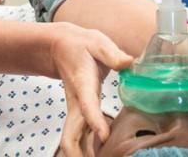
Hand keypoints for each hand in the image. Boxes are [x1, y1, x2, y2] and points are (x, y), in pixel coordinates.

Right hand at [48, 24, 132, 156]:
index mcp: (83, 84)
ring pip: (72, 141)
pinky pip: (79, 138)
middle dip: (79, 155)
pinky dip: (86, 150)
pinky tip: (102, 154)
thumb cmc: (80, 45)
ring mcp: (75, 112)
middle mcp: (76, 103)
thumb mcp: (97, 42)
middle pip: (70, 136)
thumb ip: (112, 54)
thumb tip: (130, 63)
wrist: (58, 47)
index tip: (104, 137)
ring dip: (82, 155)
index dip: (94, 121)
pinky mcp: (78, 116)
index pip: (87, 105)